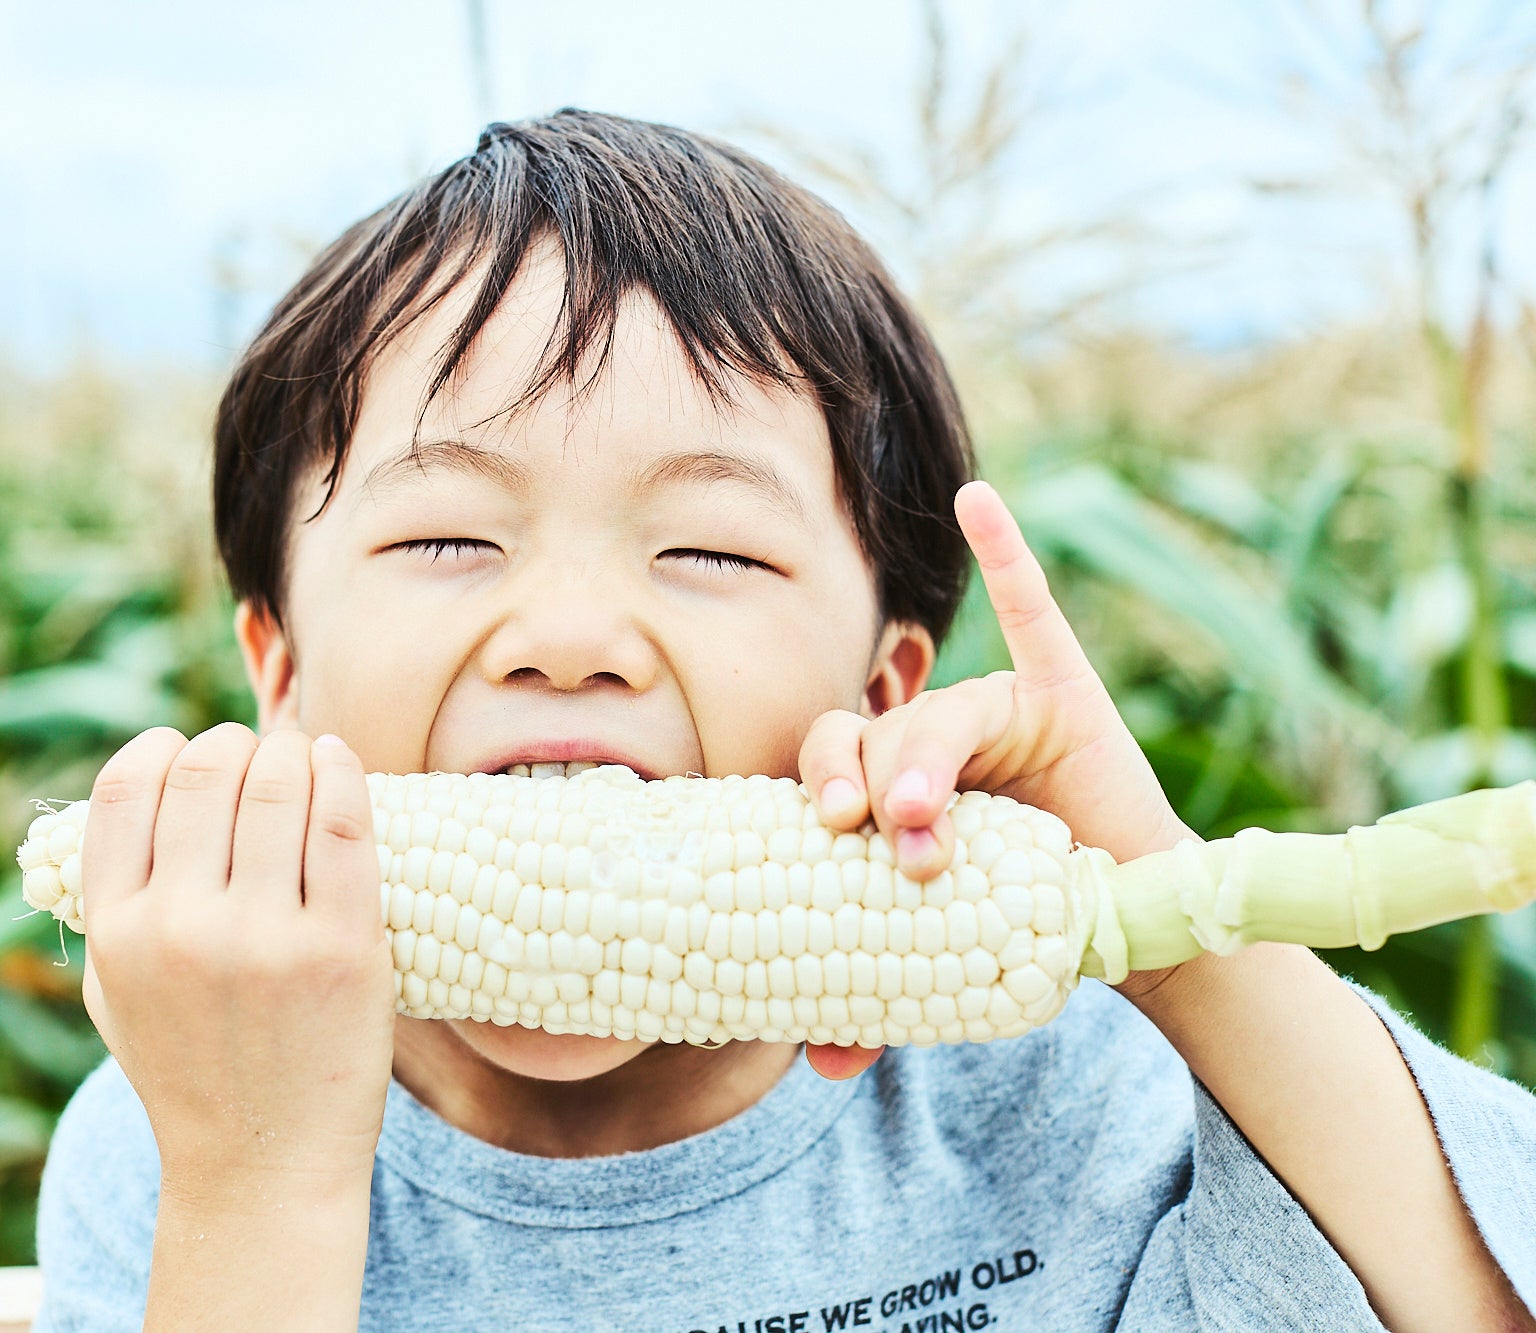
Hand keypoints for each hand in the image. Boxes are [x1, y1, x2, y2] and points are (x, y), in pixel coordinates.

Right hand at [79, 723, 393, 1194]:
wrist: (262, 1170)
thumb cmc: (191, 1070)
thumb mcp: (115, 991)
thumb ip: (111, 899)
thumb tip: (136, 794)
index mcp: (117, 931)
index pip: (127, 787)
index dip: (161, 749)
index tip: (187, 752)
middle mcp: (180, 927)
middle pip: (205, 770)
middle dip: (233, 746)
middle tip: (257, 757)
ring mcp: (263, 938)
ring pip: (277, 782)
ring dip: (291, 753)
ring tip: (301, 760)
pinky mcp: (340, 947)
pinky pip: (343, 822)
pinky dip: (341, 772)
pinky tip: (337, 761)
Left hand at [797, 480, 1196, 1078]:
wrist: (1127, 933)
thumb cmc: (1017, 931)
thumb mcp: (938, 960)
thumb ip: (879, 997)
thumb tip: (817, 1064)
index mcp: (884, 789)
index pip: (830, 762)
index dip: (819, 785)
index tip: (822, 829)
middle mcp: (930, 739)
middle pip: (875, 735)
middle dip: (873, 784)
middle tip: (885, 839)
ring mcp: (998, 709)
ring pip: (941, 713)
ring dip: (927, 766)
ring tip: (928, 831)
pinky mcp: (1066, 693)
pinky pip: (1034, 609)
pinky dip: (1005, 553)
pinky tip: (976, 501)